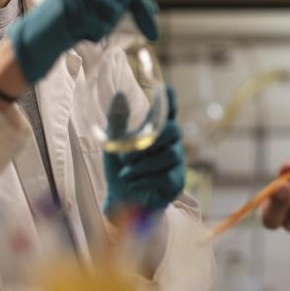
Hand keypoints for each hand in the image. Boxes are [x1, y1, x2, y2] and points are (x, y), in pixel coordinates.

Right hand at [8, 0, 157, 83]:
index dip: (141, 4)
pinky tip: (77, 33)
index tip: (154, 28)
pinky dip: (93, 33)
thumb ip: (116, 1)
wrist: (36, 41)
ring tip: (83, 30)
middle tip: (126, 32)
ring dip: (104, 27)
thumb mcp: (96, 14)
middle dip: (129, 16)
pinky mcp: (68, 1)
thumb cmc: (67, 29)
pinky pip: (98, 22)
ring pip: (113, 10)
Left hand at [103, 86, 185, 216]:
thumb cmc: (120, 169)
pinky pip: (165, 175)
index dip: (170, 100)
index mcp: (157, 131)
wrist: (121, 202)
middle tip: (126, 155)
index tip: (167, 89)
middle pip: (174, 131)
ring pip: (169, 154)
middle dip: (151, 140)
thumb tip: (119, 94)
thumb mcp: (113, 144)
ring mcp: (176, 163)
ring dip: (143, 164)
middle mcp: (171, 144)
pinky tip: (133, 183)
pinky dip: (144, 179)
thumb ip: (117, 121)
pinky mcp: (176, 183)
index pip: (168, 111)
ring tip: (125, 172)